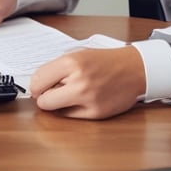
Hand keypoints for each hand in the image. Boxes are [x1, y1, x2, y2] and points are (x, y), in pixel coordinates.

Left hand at [29, 46, 145, 118]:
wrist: (134, 68)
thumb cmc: (104, 61)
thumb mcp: (76, 54)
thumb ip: (55, 68)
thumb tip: (36, 85)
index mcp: (70, 63)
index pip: (36, 82)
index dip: (36, 85)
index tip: (40, 86)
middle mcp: (79, 81)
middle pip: (43, 101)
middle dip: (44, 97)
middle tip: (51, 93)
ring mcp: (88, 99)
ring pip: (54, 110)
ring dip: (57, 104)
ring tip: (69, 94)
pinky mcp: (97, 112)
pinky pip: (71, 116)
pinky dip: (72, 109)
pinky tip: (82, 100)